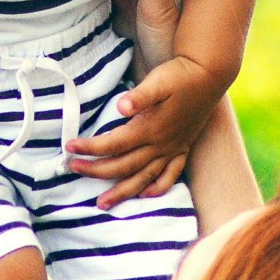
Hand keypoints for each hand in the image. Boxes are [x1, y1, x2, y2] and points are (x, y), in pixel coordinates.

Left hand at [66, 55, 221, 209]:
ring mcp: (172, 149)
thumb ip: (140, 95)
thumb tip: (120, 106)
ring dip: (122, 192)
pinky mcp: (182, 148)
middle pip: (123, 165)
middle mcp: (161, 144)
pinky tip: (146, 195)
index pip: (113, 144)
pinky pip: (170, 175)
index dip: (90, 148)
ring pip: (143, 178)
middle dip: (96, 170)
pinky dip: (158, 188)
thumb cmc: (181, 75)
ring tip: (102, 204)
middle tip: (72, 168)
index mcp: (150, 128)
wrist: (210, 75)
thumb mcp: (159, 80)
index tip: (69, 147)